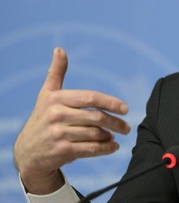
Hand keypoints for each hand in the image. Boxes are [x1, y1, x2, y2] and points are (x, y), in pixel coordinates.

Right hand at [14, 48, 130, 193]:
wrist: (27, 153)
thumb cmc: (42, 119)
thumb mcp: (46, 95)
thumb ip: (56, 73)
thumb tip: (59, 49)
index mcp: (56, 99)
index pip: (90, 97)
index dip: (110, 102)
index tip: (125, 109)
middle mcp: (56, 115)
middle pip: (96, 117)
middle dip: (116, 122)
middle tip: (126, 128)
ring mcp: (58, 134)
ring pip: (95, 134)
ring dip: (109, 136)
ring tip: (114, 136)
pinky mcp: (62, 151)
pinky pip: (91, 149)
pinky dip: (106, 148)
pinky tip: (113, 146)